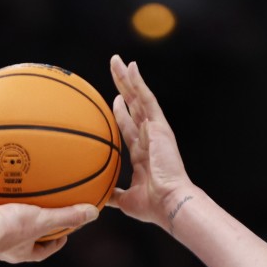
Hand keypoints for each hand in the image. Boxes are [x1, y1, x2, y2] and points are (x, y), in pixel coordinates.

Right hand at [0, 199, 98, 263]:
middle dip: (30, 226)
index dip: (54, 244)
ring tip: (15, 191)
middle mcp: (2, 245)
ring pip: (0, 221)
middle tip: (41, 213)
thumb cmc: (7, 229)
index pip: (41, 252)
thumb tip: (94, 213)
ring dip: (7, 209)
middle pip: (21, 236)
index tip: (64, 235)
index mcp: (19, 251)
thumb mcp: (42, 221)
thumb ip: (67, 217)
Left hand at [108, 55, 195, 233]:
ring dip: (128, 79)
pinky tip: (130, 66)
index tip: (114, 102)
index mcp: (144, 152)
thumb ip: (112, 194)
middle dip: (124, 88)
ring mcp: (155, 129)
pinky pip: (147, 98)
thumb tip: (97, 198)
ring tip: (117, 61)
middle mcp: (150, 137)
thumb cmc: (152, 206)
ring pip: (139, 97)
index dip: (122, 113)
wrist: (169, 202)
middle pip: (134, 106)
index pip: (130, 127)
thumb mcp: (126, 200)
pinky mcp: (159, 125)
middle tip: (114, 71)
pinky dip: (138, 82)